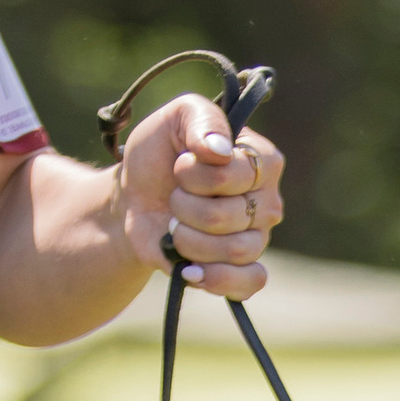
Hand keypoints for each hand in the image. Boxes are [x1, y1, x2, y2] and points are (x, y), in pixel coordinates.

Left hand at [117, 94, 286, 297]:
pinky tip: (189, 269)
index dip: (202, 175)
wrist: (133, 197)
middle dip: (186, 207)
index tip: (181, 164)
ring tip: (173, 226)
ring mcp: (257, 237)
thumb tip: (220, 152)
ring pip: (234, 250)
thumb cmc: (159, 154)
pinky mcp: (241, 269)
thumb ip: (201, 119)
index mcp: (261, 160)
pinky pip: (249, 282)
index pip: (242, 173)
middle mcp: (266, 200)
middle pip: (232, 216)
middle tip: (174, 196)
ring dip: (188, 239)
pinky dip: (216, 279)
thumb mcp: (174, 118)